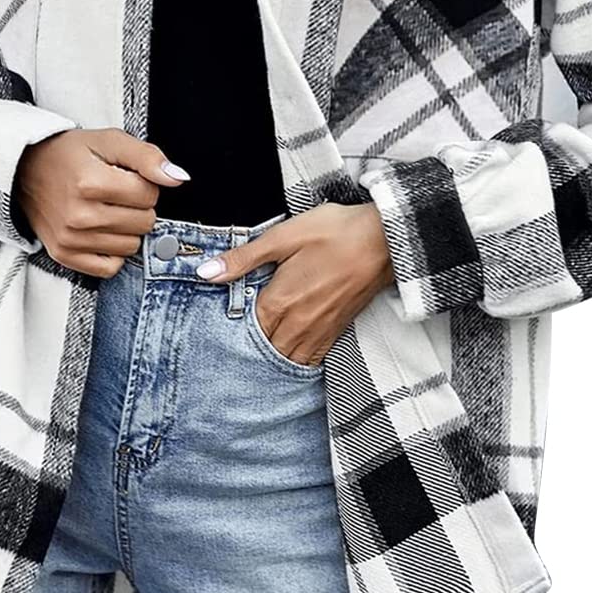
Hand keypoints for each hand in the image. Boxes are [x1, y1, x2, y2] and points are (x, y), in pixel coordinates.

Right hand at [14, 128, 189, 276]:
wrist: (24, 170)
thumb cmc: (71, 154)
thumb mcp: (110, 141)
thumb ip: (148, 157)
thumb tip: (178, 178)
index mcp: (91, 182)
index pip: (149, 194)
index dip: (144, 183)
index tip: (124, 176)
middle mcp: (79, 215)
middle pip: (145, 222)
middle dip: (138, 206)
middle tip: (115, 193)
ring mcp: (70, 239)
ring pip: (132, 246)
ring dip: (127, 228)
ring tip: (106, 209)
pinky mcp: (64, 256)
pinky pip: (111, 268)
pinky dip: (113, 252)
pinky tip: (102, 231)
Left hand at [195, 203, 394, 367]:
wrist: (385, 241)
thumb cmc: (335, 232)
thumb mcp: (283, 236)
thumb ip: (243, 258)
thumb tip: (205, 273)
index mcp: (279, 302)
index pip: (244, 330)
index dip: (230, 328)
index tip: (218, 324)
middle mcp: (297, 325)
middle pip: (263, 351)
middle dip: (248, 347)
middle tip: (234, 340)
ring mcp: (319, 332)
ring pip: (286, 360)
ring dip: (270, 356)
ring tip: (259, 347)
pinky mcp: (336, 331)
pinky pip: (309, 359)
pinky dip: (295, 359)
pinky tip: (288, 349)